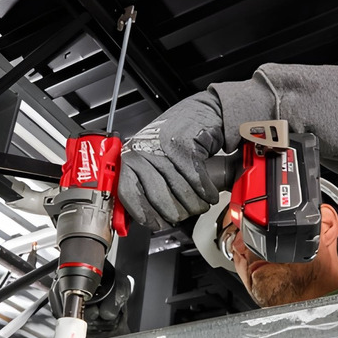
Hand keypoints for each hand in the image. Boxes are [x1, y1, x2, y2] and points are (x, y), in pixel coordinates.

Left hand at [118, 92, 224, 230]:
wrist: (199, 113)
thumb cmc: (173, 137)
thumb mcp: (151, 158)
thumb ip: (142, 184)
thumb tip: (137, 217)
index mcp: (130, 157)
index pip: (128, 193)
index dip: (143, 214)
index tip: (155, 224)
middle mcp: (143, 152)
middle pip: (159, 199)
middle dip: (177, 213)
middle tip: (184, 214)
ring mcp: (164, 149)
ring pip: (181, 192)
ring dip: (195, 204)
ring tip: (199, 204)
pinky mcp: (186, 147)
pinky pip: (197, 181)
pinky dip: (207, 192)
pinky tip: (209, 194)